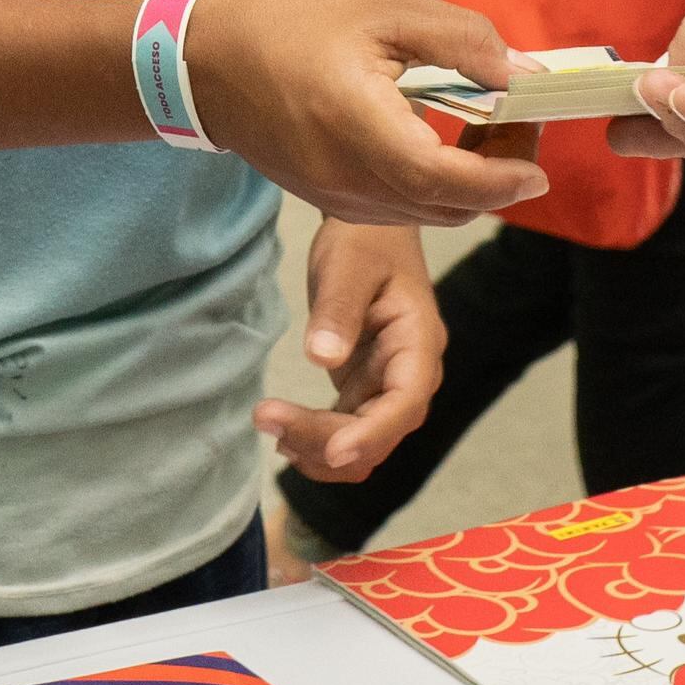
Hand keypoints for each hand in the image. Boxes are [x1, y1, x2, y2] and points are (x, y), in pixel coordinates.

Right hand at [185, 0, 547, 228]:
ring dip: (470, 184)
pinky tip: (443, 139)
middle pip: (446, 206)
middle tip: (523, 126)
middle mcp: (346, 177)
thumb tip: (522, 74)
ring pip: (426, 214)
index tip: (538, 159)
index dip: (501, 177)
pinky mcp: (327, 200)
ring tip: (489, 127)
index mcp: (358, 125)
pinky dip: (435, 186)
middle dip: (500, 178)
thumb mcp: (383, 6)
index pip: (444, 178)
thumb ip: (461, 39)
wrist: (203, 62)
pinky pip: (398, 208)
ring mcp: (334, 197)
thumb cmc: (290, 21)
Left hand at [257, 223, 441, 483]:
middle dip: (326, 440)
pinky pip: (347, 433)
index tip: (333, 451)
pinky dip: (317, 442)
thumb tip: (322, 358)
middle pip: (379, 433)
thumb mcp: (348, 265)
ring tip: (269, 425)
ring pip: (364, 445)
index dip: (372, 434)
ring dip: (319, 451)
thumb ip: (338, 310)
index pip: (405, 403)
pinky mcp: (364, 392)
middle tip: (265, 417)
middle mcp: (410, 376)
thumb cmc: (365, 240)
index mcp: (418, 344)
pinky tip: (282, 430)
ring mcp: (387, 388)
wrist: (371, 234)